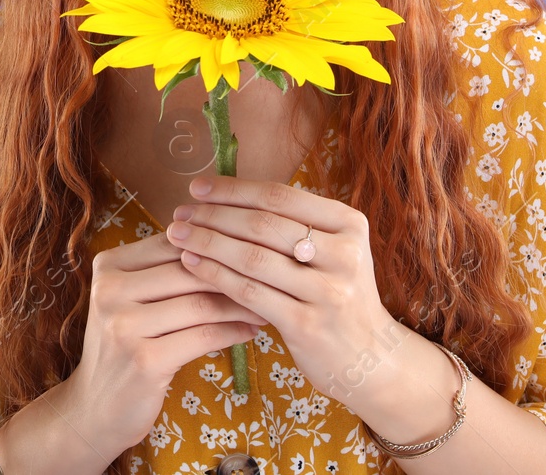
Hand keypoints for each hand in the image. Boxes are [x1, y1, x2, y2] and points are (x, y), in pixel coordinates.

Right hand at [61, 231, 267, 457]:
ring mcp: (123, 325)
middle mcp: (109, 290)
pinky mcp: (144, 360)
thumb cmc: (124, 346)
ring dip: (240, 305)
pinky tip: (251, 331)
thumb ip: (164, 271)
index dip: (216, 244)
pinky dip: (233, 332)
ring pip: (200, 303)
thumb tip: (226, 240)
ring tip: (266, 305)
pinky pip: (203, 337)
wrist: (95, 408)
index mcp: (108, 266)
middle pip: (188, 270)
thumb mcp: (131, 300)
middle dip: (234, 273)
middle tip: (269, 276)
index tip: (250, 250)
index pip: (173, 243)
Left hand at [164, 174, 405, 404]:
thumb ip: (291, 223)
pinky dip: (215, 275)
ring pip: (252, 257)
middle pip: (263, 225)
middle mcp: (344, 253)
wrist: (368, 358)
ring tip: (176, 235)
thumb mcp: (330, 251)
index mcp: (349, 223)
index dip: (233, 190)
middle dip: (213, 215)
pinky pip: (249, 292)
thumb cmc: (335, 294)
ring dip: (207, 242)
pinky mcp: (307, 324)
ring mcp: (328, 290)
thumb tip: (225, 194)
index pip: (280, 196)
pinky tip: (191, 265)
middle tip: (179, 212)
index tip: (198, 187)